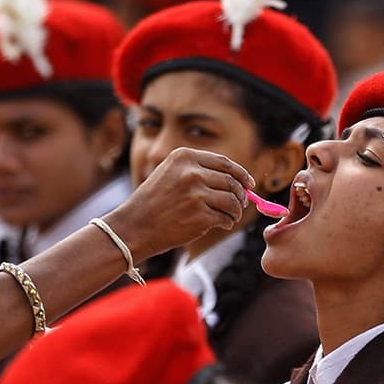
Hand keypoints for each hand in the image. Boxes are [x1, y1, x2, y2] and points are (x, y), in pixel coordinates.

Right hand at [105, 148, 253, 259]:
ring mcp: (196, 194)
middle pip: (231, 181)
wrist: (134, 227)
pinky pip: (225, 217)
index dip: (241, 174)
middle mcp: (191, 172)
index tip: (249, 184)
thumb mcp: (169, 173)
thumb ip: (196, 170)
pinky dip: (227, 222)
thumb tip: (234, 179)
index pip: (224, 163)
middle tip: (241, 204)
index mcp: (184, 157)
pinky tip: (222, 224)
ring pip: (232, 200)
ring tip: (231, 217)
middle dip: (241, 194)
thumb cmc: (152, 203)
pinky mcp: (200, 215)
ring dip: (235, 210)